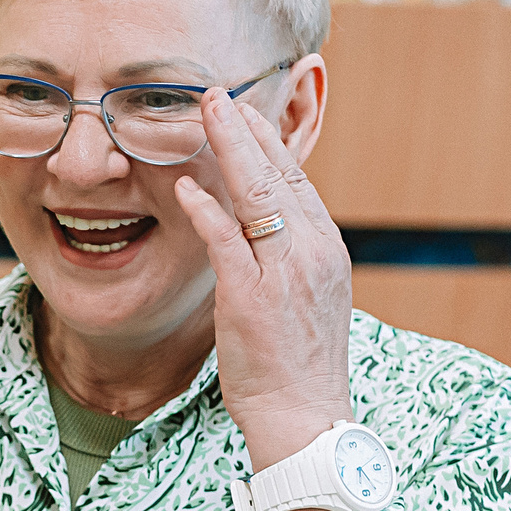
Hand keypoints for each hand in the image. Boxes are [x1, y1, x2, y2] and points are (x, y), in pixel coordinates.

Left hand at [170, 87, 354, 470]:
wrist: (305, 417)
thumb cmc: (298, 366)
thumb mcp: (305, 302)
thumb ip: (288, 261)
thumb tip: (266, 233)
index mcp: (325, 252)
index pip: (297, 183)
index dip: (268, 143)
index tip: (245, 113)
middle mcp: (311, 254)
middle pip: (280, 176)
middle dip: (247, 130)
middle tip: (218, 94)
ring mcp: (284, 273)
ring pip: (257, 196)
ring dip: (229, 149)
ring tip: (205, 114)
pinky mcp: (252, 298)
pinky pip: (227, 242)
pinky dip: (206, 210)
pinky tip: (185, 186)